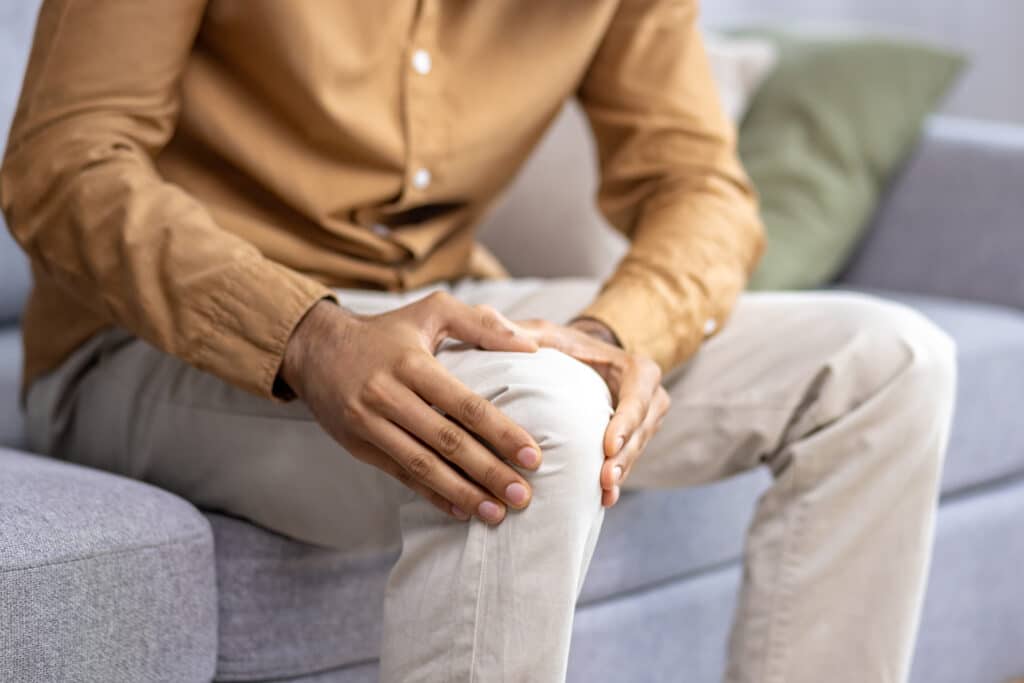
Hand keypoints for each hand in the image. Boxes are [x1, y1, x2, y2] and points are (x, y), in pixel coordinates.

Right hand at [280, 293, 543, 524]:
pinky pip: (401, 475)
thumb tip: (530, 347)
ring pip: (423, 465)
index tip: (533, 456)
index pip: (465, 404)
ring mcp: (370, 424)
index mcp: (412, 364)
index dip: (501, 433)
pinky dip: (432, 495)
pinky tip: (461, 510)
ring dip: (463, 492)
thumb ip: (482, 324)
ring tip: (496, 513)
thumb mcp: (431, 311)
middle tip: (523, 495)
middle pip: (447, 441)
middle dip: (489, 472)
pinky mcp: (359, 446)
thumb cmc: (386, 331)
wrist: (316, 349)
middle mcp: (388, 395)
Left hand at [515, 318, 669, 506]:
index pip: (638, 395)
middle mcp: (650, 396)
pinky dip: (616, 481)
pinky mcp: (635, 441)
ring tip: (603, 493)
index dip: (626, 420)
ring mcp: (646, 422)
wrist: (585, 362)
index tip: (608, 444)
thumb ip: (522, 331)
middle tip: (604, 479)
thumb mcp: (546, 334)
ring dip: (620, 472)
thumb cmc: (565, 347)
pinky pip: (628, 461)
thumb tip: (489, 320)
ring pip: (637, 450)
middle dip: (624, 455)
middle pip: (642, 430)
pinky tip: (603, 501)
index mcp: (637, 369)